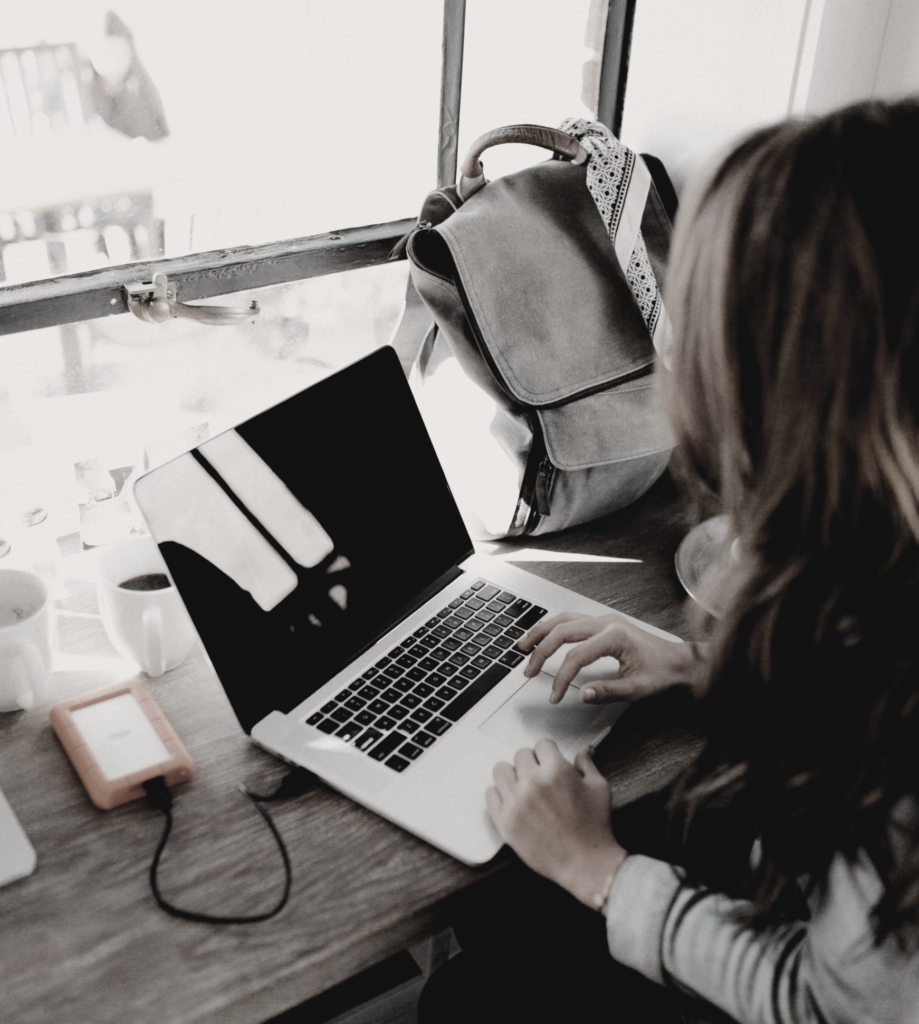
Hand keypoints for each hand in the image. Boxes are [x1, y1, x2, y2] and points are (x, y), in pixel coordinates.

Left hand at [486, 740, 626, 910]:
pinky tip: (514, 801)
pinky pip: (490, 794)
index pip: (542, 744)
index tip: (551, 762)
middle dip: (532, 763)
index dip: (549, 754)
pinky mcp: (505, 822)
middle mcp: (532, 783)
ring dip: (513, 775)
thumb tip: (585, 749)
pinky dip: (500, 795)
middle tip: (541, 777)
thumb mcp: (598, 788)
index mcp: (556, 771)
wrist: (586, 864)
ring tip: (524, 786)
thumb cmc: (595, 827)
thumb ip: (586, 764)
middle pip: (521, 755)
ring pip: (501, 770)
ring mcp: (516, 803)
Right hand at [518, 611, 702, 704]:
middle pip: (562, 630)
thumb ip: (607, 691)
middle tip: (528, 671)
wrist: (680, 662)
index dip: (561, 677)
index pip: (576, 656)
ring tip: (523, 646)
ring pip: (563, 618)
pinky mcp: (604, 623)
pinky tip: (544, 636)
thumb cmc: (663, 674)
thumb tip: (581, 694)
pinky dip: (553, 627)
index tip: (555, 695)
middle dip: (541, 651)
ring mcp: (605, 620)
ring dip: (541, 631)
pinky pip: (572, 619)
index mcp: (615, 637)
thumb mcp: (637, 689)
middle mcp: (607, 622)